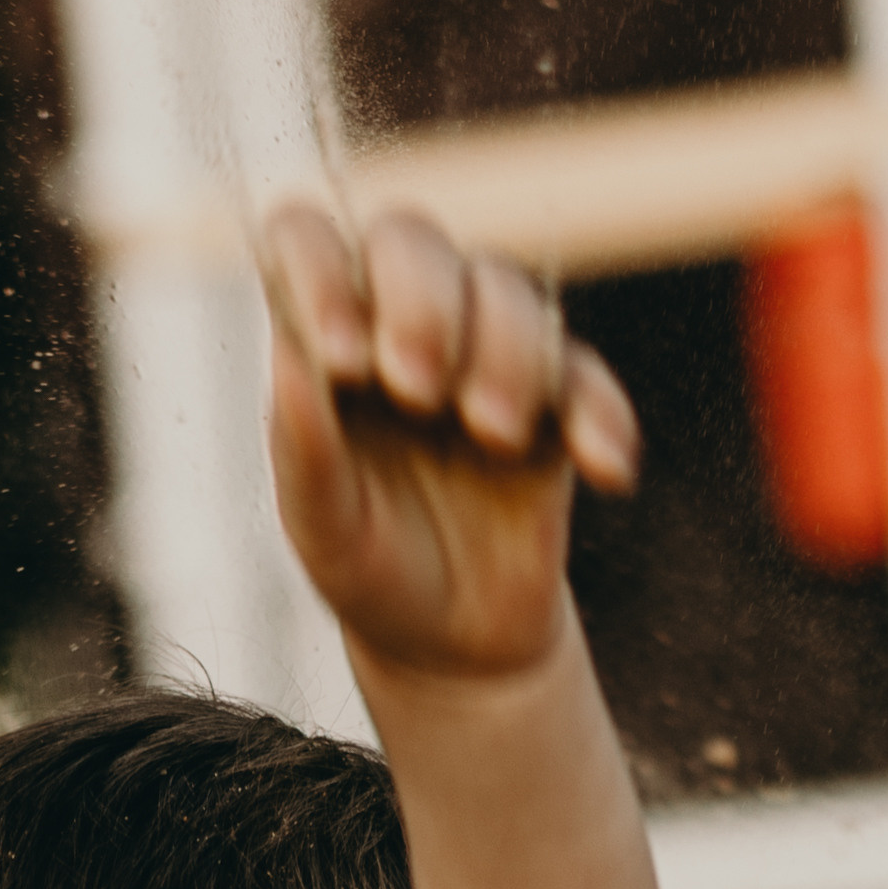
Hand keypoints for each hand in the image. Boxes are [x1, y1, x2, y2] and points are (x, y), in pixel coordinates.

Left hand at [261, 202, 638, 684]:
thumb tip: (289, 362)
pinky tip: (599, 467)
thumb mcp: (323, 527)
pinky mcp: (554, 396)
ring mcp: (482, 351)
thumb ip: (306, 447)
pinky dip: (598, 412)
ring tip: (491, 435)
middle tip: (417, 392)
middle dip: (421, 303)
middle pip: (412, 242)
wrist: (455, 646)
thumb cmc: (371, 571)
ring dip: (504, 353)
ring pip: (505, 291)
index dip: (321, 270)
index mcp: (325, 340)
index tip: (343, 358)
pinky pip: (585, 371)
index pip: (307, 243)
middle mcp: (399, 324)